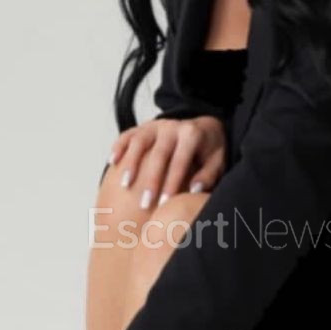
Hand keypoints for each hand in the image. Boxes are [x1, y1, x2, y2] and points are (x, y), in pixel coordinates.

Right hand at [109, 115, 225, 206]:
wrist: (202, 128)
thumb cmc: (208, 150)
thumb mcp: (217, 161)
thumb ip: (208, 175)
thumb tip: (194, 190)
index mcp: (191, 134)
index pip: (180, 161)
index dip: (172, 183)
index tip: (165, 204)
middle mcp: (171, 126)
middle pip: (158, 154)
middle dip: (150, 180)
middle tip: (144, 204)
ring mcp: (155, 125)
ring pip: (139, 142)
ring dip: (131, 163)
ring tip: (125, 185)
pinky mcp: (142, 126)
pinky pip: (127, 134)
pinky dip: (119, 147)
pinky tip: (113, 163)